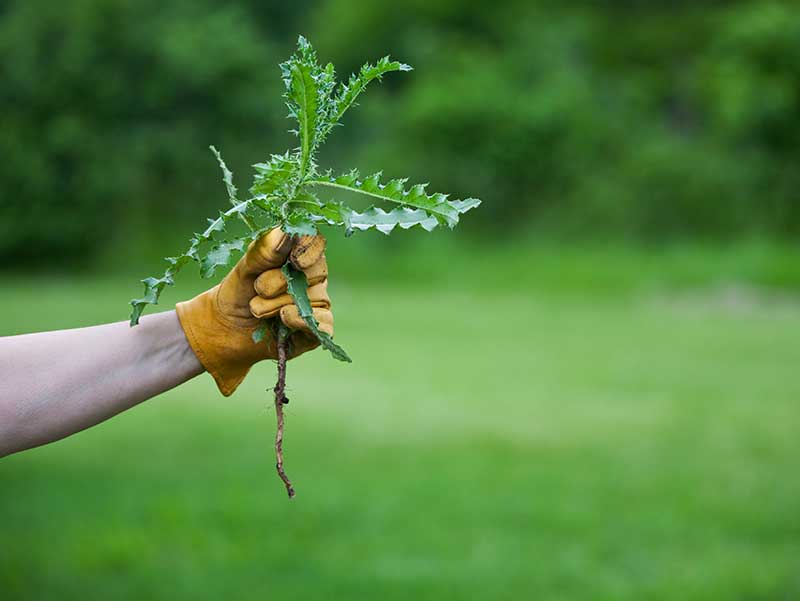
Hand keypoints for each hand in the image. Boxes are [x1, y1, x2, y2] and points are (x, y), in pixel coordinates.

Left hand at [176, 229, 332, 395]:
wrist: (226, 329)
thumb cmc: (237, 292)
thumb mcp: (244, 269)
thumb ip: (263, 251)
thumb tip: (286, 233)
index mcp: (298, 254)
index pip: (316, 243)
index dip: (309, 250)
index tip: (294, 260)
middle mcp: (313, 278)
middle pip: (315, 272)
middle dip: (281, 281)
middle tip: (257, 289)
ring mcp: (317, 304)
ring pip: (315, 300)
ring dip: (279, 305)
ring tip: (256, 310)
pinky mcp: (316, 330)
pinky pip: (323, 325)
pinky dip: (301, 321)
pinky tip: (283, 318)